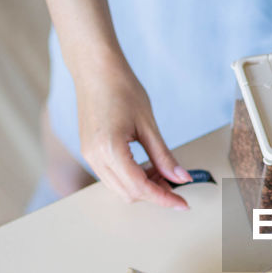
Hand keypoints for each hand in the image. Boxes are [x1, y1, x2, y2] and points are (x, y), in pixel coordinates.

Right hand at [73, 55, 191, 208]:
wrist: (95, 69)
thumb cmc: (121, 88)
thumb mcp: (148, 124)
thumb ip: (164, 156)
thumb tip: (181, 178)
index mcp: (109, 149)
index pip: (140, 187)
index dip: (164, 198)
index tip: (182, 204)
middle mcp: (94, 156)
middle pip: (128, 193)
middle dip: (154, 193)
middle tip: (176, 182)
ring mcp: (89, 155)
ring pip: (118, 188)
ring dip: (142, 187)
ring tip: (162, 172)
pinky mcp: (89, 151)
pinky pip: (111, 176)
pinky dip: (130, 178)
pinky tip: (146, 166)